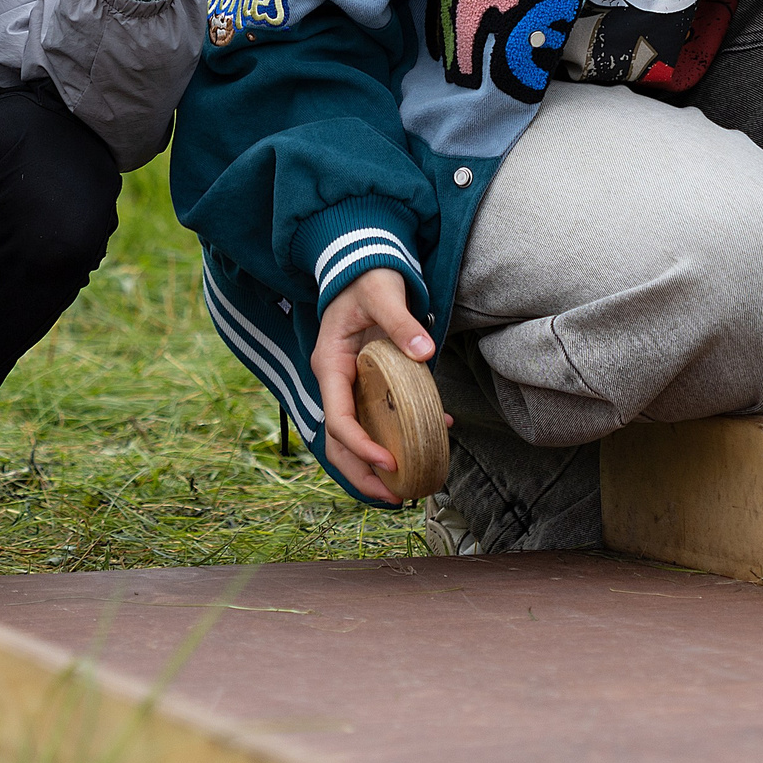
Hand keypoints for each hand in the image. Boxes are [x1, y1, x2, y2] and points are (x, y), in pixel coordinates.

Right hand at [312, 268, 449, 504]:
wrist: (362, 264)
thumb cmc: (368, 278)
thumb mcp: (383, 295)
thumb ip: (400, 323)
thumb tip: (425, 353)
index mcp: (330, 364)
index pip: (337, 418)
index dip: (360, 447)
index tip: (389, 463)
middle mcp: (334, 381)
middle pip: (338, 441)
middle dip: (362, 473)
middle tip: (394, 497)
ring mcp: (348, 385)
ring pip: (353, 437)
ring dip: (373, 466)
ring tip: (404, 489)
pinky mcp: (365, 384)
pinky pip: (375, 419)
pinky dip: (396, 435)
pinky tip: (432, 437)